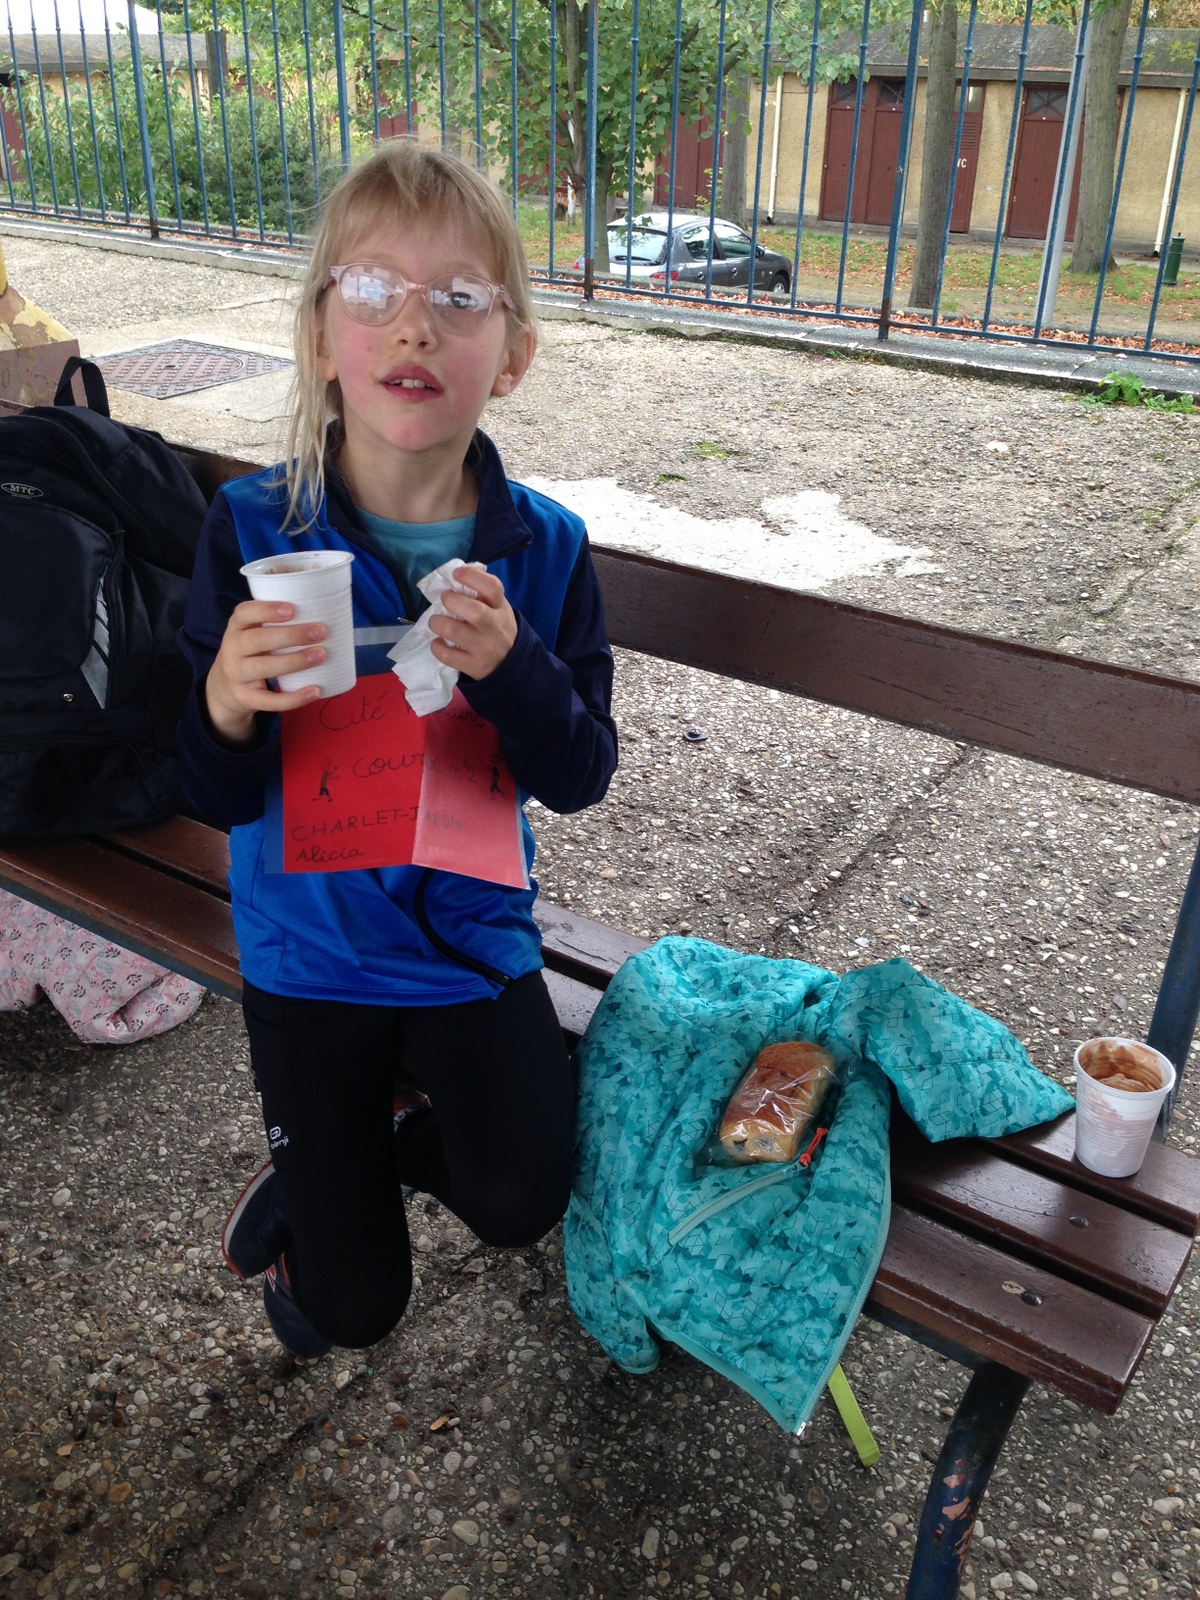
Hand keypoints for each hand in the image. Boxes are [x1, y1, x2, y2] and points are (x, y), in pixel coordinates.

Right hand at [204, 601, 324, 746]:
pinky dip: (293, 698)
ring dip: (294, 662)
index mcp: (236, 627)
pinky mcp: (244, 698)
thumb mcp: (252, 634)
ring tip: (321, 656)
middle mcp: (231, 649)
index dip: (266, 610)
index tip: (292, 609)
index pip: (244, 613)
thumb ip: (274, 625)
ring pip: (263, 668)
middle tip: (319, 632)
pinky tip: (315, 691)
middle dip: (290, 636)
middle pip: (257, 640)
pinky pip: (269, 700)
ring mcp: (236, 675)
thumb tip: (321, 616)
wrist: (224, 688)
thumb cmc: (250, 653)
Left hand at [428, 568, 517, 680]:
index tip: (456, 574)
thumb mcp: (497, 607)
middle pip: (474, 611)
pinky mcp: (474, 666)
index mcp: (500, 608)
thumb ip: (481, 593)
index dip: (471, 576)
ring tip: (436, 622)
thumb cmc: (496, 627)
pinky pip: (448, 656)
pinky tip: (438, 642)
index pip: (492, 587)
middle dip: (452, 601)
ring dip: (438, 623)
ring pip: (455, 632)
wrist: (510, 662)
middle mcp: (495, 628)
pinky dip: (437, 647)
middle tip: (445, 599)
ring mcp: (485, 649)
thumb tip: (454, 576)